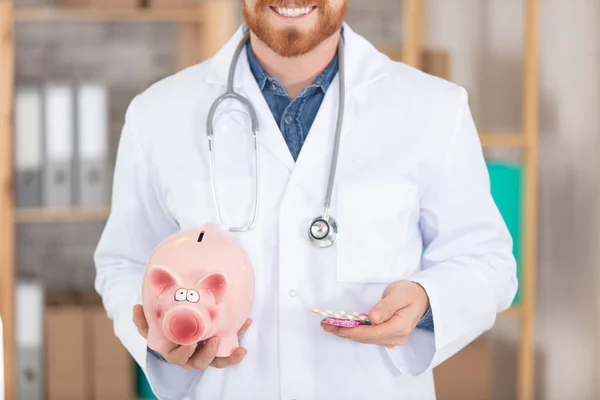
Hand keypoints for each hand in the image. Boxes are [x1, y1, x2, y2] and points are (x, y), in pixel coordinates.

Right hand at [133, 304, 250, 369]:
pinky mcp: (218, 348)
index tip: (191, 341)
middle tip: (214, 340)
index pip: (179, 357)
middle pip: (200, 362)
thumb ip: (143, 319)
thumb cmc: (164, 329)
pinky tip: (247, 323)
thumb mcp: (152, 325)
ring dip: (229, 356)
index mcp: (175, 353)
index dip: (185, 351)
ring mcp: (205, 354)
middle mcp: (191, 357)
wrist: (177, 326)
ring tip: (240, 349)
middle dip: (209, 353)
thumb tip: (136, 307)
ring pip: (218, 361)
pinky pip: (229, 348)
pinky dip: (239, 338)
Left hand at [321, 280, 429, 347]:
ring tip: (331, 326)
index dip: (350, 331)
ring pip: (366, 339)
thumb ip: (386, 306)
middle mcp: (396, 337)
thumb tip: (372, 318)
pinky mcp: (388, 336)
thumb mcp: (399, 295)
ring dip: (348, 333)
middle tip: (326, 325)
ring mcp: (392, 338)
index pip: (369, 333)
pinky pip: (369, 337)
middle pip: (365, 338)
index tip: (334, 325)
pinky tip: (345, 327)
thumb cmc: (410, 293)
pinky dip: (355, 332)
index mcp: (399, 328)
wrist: (422, 297)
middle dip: (344, 332)